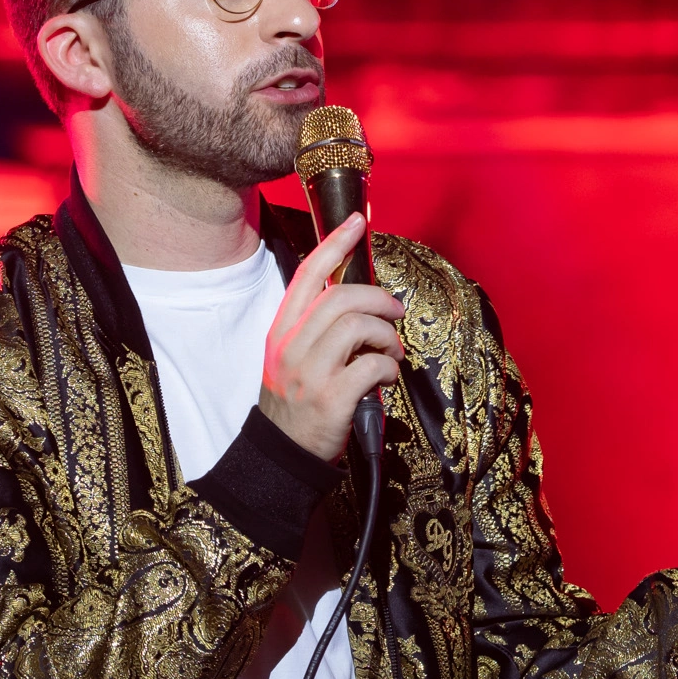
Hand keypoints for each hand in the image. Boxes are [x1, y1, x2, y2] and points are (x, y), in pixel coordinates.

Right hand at [258, 213, 405, 461]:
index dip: (335, 244)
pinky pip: (372, 365)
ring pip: (358, 326)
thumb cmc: (297, 402)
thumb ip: (318, 329)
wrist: (282, 455)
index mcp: (282, 331)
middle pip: (341, 297)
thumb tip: (362, 302)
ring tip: (390, 352)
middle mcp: (292, 346)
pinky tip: (387, 378)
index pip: (307, 275)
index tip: (357, 222)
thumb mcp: (293, 358)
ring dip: (386, 335)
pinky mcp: (331, 398)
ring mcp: (310, 372)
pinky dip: (389, 367)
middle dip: (378, 298)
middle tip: (395, 312)